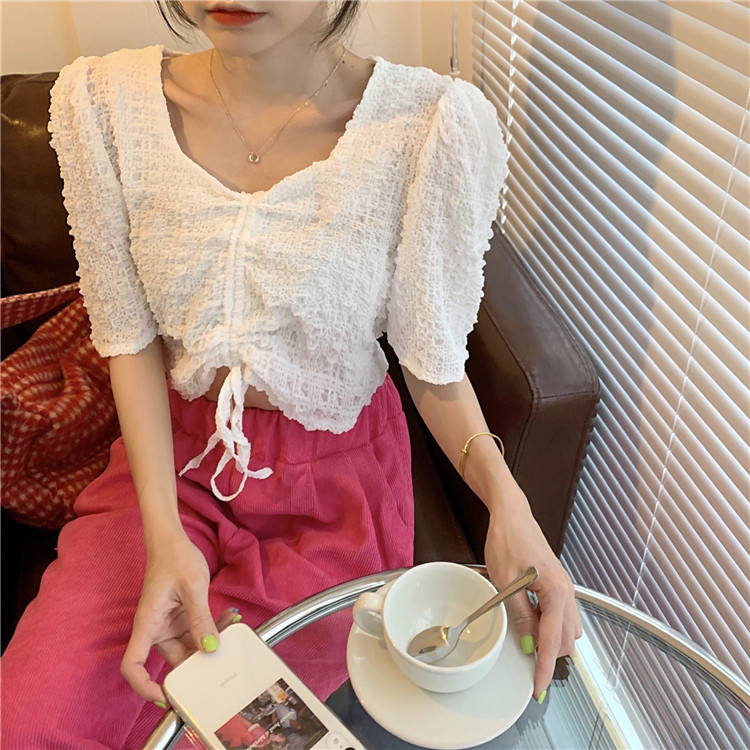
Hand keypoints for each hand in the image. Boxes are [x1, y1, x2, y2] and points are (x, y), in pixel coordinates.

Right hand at [120, 531, 235, 705]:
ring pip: (190, 648)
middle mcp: (155, 630)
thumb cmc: (175, 558)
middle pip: (173, 661)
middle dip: (199, 662)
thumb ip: (201, 618)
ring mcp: (169, 626)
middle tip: (224, 655)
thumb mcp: (192, 587)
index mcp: (148, 624)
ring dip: (212, 642)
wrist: (173, 541)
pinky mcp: (181, 619)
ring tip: (232, 624)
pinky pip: (197, 634)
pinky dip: (213, 629)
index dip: (144, 687)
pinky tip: (230, 618)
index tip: (166, 697)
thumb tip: (210, 647)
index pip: (133, 666)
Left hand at [484, 493, 581, 701]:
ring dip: (550, 641)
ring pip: (567, 631)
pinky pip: (562, 616)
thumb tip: (529, 644)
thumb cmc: (508, 540)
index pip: (552, 642)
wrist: (512, 515)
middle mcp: (568, 593)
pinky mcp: (559, 586)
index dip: (544, 668)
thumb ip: (521, 615)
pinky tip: (532, 622)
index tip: (537, 688)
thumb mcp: (507, 581)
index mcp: (557, 592)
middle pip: (565, 641)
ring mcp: (566, 589)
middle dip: (547, 654)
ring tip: (525, 638)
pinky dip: (550, 627)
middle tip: (523, 659)